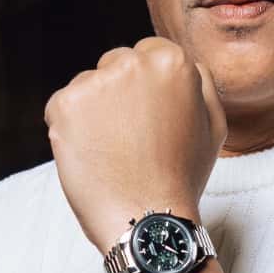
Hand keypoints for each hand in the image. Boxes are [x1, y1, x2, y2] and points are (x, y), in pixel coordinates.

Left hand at [45, 38, 225, 253]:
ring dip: (93, 111)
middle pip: (115, 64)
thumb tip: (185, 63)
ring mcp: (96, 82)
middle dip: (118, 94)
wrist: (147, 218)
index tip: (147, 119)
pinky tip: (91, 155)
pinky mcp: (64, 104)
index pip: (148, 54)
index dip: (146, 90)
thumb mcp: (213, 125)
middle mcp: (133, 63)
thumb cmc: (181, 177)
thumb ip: (200, 84)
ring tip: (111, 151)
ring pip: (87, 85)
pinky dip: (69, 129)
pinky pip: (60, 107)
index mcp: (173, 61)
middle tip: (129, 139)